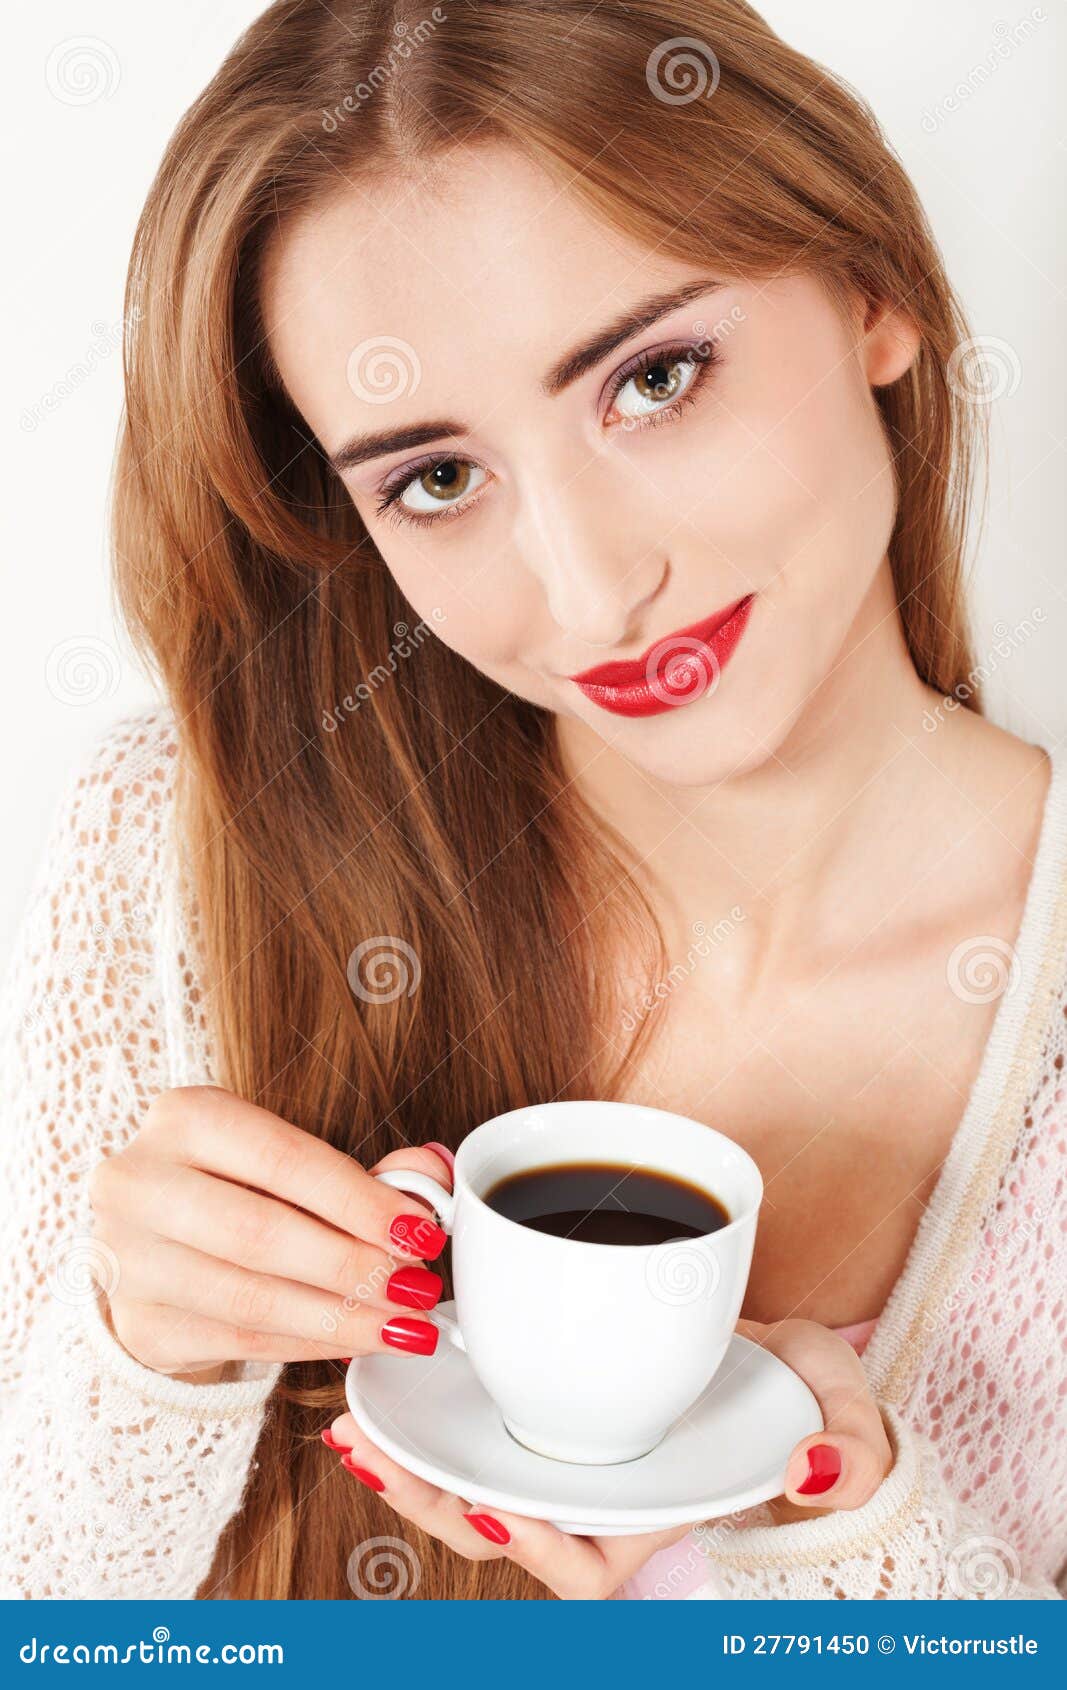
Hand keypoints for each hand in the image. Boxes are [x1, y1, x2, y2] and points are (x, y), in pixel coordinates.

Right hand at [87, 1083, 453, 1379]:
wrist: (153, 1243)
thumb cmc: (235, 1188)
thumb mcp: (289, 1161)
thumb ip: (361, 1170)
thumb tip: (432, 1174)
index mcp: (185, 1117)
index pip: (284, 1160)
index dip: (360, 1201)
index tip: (421, 1232)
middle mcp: (140, 1182)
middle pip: (262, 1233)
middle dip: (354, 1266)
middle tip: (416, 1287)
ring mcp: (129, 1258)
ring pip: (251, 1297)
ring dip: (341, 1318)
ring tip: (402, 1325)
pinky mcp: (139, 1324)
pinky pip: (241, 1339)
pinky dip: (310, 1344)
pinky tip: (357, 1340)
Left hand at [322, 1316, 893, 1597]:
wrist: (780, 1355)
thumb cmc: (809, 1402)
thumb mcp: (847, 1419)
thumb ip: (850, 1452)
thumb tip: (809, 1471)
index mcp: (654, 1520)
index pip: (580, 1562)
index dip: (531, 1545)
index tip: (491, 1510)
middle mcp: (595, 1498)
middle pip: (497, 1524)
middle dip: (429, 1500)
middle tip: (373, 1452)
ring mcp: (564, 1452)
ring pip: (472, 1479)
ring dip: (410, 1460)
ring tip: (354, 1426)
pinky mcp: (544, 1399)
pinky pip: (477, 1423)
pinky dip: (428, 1412)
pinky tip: (386, 1383)